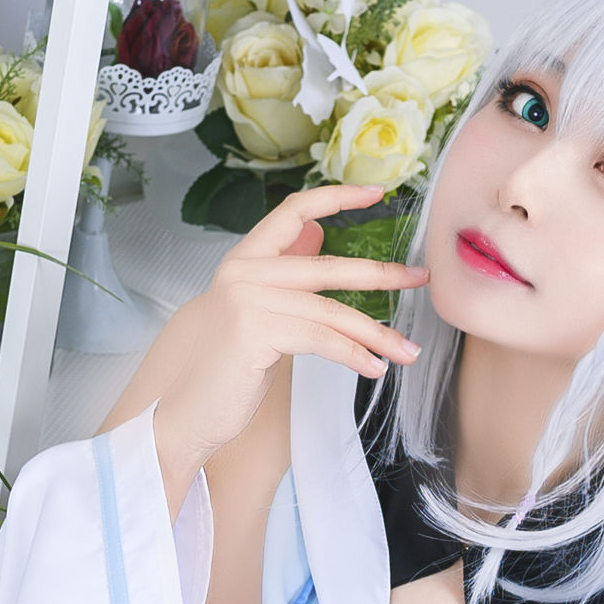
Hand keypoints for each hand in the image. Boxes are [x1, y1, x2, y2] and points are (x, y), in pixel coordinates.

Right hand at [120, 185, 427, 491]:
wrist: (182, 411)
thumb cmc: (223, 367)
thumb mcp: (255, 310)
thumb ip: (285, 275)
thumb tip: (319, 237)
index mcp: (245, 260)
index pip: (294, 210)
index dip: (337, 197)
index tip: (377, 192)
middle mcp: (244, 271)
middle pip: (328, 266)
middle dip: (381, 274)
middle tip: (421, 279)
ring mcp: (247, 298)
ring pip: (332, 311)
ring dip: (377, 334)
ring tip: (407, 351)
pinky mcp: (254, 331)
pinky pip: (322, 339)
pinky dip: (354, 356)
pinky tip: (374, 368)